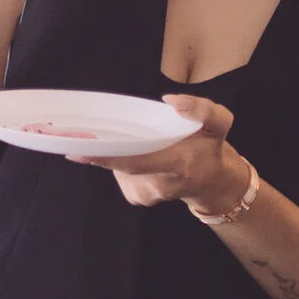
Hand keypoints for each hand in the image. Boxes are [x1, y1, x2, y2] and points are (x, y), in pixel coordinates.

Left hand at [74, 96, 243, 211]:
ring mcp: (147, 195)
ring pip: (118, 167)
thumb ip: (203, 109)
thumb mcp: (219, 123)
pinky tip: (138, 154)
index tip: (79, 150)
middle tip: (83, 137)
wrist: (213, 184)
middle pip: (120, 166)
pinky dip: (123, 161)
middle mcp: (160, 186)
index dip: (106, 156)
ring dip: (120, 152)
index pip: (136, 162)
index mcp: (180, 165)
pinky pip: (120, 174)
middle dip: (101, 153)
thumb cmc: (210, 148)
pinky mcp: (138, 198)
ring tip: (136, 141)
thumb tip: (171, 100)